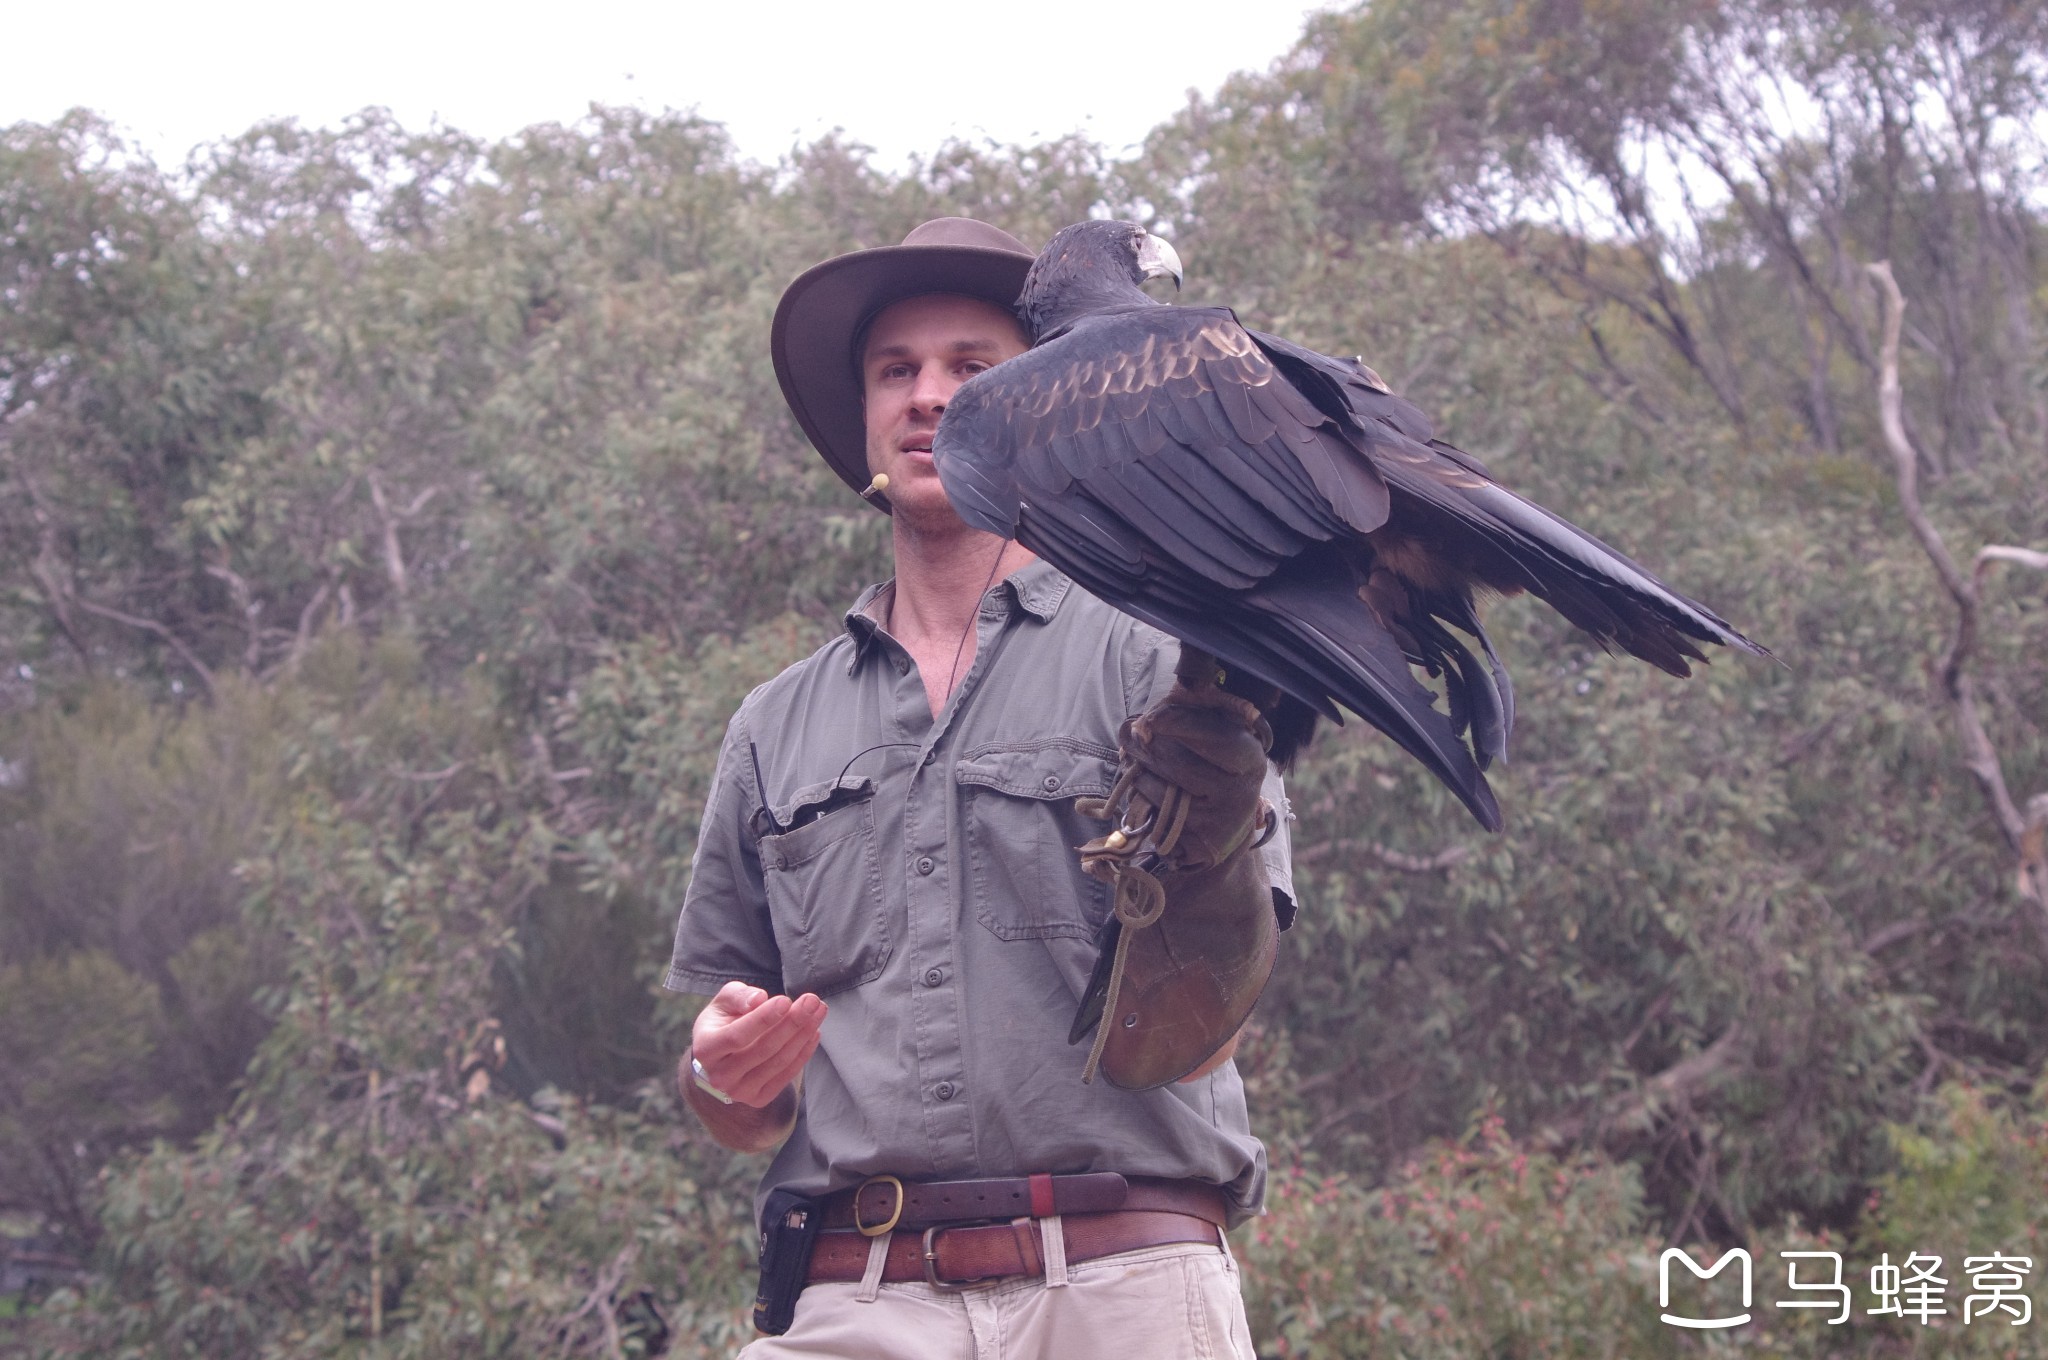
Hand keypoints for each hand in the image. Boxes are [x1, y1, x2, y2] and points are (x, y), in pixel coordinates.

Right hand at [689, 982, 826, 1108]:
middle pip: (763, 1049)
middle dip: (792, 1023)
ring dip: (803, 1035)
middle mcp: (719, 1076)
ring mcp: (739, 1092)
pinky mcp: (758, 1099)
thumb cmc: (725, 1020)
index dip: (764, 1019)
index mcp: (705, 1049)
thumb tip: (758, 999)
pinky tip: (814, 1032)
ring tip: (818, 1011)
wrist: (722, 1055)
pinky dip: (804, 1052)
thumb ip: (738, 996)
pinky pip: (786, 1075)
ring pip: (779, 1062)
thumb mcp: (725, 1001)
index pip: (737, 1036)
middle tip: (812, 1001)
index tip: (786, 1001)